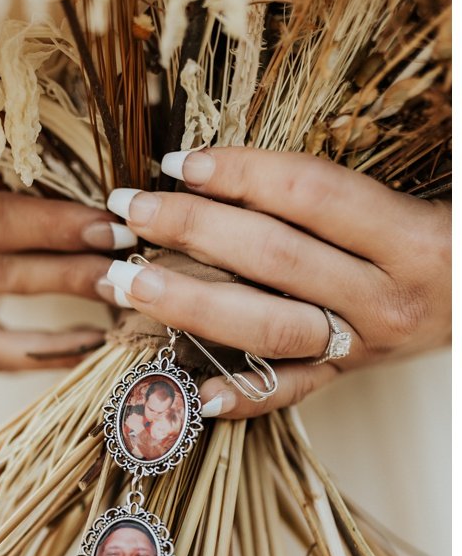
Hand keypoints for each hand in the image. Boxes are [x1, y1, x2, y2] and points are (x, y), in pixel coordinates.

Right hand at [0, 179, 123, 370]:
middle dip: (71, 269)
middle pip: (0, 268)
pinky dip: (45, 352)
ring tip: (117, 304)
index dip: (56, 225)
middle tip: (125, 270)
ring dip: (65, 313)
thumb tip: (115, 201)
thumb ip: (27, 180)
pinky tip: (90, 342)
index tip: (114, 226)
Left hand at [96, 146, 450, 419]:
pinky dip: (238, 396)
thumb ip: (323, 184)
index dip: (240, 173)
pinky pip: (290, 391)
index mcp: (406, 238)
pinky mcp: (349, 376)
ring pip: (269, 327)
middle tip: (130, 209)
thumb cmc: (435, 233)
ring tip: (126, 281)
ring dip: (190, 303)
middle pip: (276, 258)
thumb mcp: (402, 198)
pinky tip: (187, 390)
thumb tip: (218, 161)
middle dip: (192, 229)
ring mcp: (365, 344)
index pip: (309, 194)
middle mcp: (386, 296)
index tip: (178, 159)